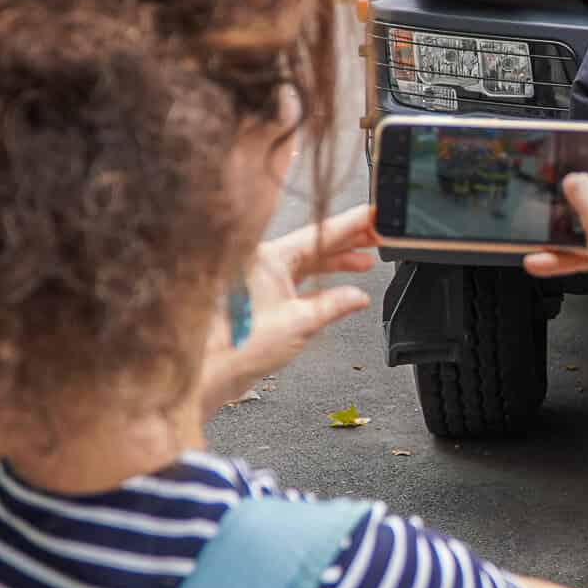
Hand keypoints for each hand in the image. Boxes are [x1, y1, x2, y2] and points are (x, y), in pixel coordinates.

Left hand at [200, 205, 377, 414]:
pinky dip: (321, 286)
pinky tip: (340, 291)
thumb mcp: (300, 322)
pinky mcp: (263, 299)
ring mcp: (262, 281)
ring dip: (336, 263)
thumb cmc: (237, 346)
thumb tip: (357, 296)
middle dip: (348, 241)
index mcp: (269, 257)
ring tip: (364, 261)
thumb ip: (334, 305)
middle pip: (315, 245)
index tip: (372, 216)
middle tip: (377, 236)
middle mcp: (263, 263)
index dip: (350, 224)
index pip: (319, 233)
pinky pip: (298, 283)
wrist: (211, 372)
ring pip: (307, 264)